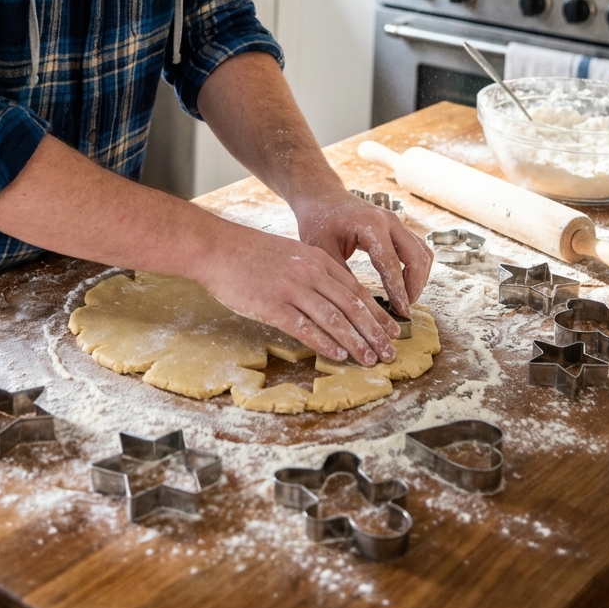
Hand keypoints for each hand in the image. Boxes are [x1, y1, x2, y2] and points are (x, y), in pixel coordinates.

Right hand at [193, 224, 402, 366]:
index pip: (357, 290)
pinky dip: (325, 344)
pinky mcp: (273, 305)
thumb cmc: (250, 252)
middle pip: (352, 306)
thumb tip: (333, 300)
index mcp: (317, 259)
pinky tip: (339, 356)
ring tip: (371, 359)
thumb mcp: (290, 254)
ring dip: (356, 342)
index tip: (392, 330)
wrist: (216, 247)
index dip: (377, 314)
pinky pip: (306, 328)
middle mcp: (310, 272)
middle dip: (375, 332)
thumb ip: (313, 273)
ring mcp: (292, 289)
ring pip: (335, 319)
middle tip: (391, 352)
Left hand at [292, 191, 432, 318]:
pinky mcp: (398, 227)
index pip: (391, 263)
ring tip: (405, 300)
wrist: (322, 197)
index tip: (402, 313)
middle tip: (404, 310)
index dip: (399, 290)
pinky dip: (416, 269)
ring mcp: (397, 222)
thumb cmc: (318, 222)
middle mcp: (390, 220)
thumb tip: (360, 308)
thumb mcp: (322, 250)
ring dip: (419, 278)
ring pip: (423, 253)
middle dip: (415, 286)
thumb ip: (341, 276)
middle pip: (418, 257)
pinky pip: (418, 249)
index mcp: (370, 224)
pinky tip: (404, 286)